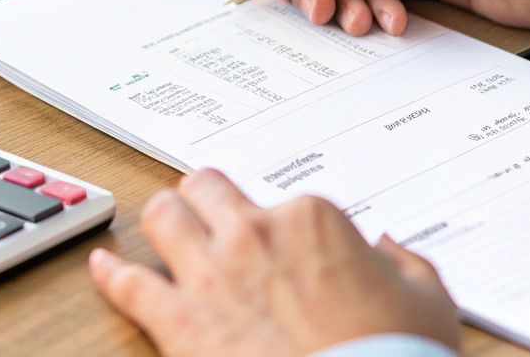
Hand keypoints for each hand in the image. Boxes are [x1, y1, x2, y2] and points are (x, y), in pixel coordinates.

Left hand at [90, 169, 460, 355]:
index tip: (285, 243)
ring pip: (162, 217)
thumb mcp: (427, 299)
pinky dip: (110, 272)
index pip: (281, 200)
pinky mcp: (180, 323)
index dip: (282, 223)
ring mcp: (211, 276)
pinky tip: (102, 265)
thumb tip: (386, 249)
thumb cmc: (395, 355)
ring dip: (162, 219)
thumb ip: (404, 263)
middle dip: (206, 199)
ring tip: (161, 226)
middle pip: (206, 190)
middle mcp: (253, 234)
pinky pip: (128, 285)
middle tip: (206, 210)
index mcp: (311, 219)